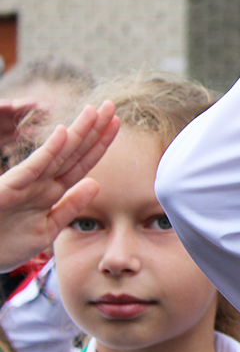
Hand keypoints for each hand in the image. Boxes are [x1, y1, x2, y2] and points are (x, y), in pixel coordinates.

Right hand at [0, 103, 119, 271]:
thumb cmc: (4, 245)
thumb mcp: (47, 228)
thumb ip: (70, 206)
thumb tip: (96, 183)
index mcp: (49, 190)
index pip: (81, 163)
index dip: (99, 144)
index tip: (117, 124)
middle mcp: (39, 182)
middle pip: (72, 152)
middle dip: (93, 129)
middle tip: (112, 105)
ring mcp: (24, 183)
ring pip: (57, 153)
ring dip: (76, 131)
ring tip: (95, 110)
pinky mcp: (8, 187)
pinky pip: (33, 166)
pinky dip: (48, 150)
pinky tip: (63, 132)